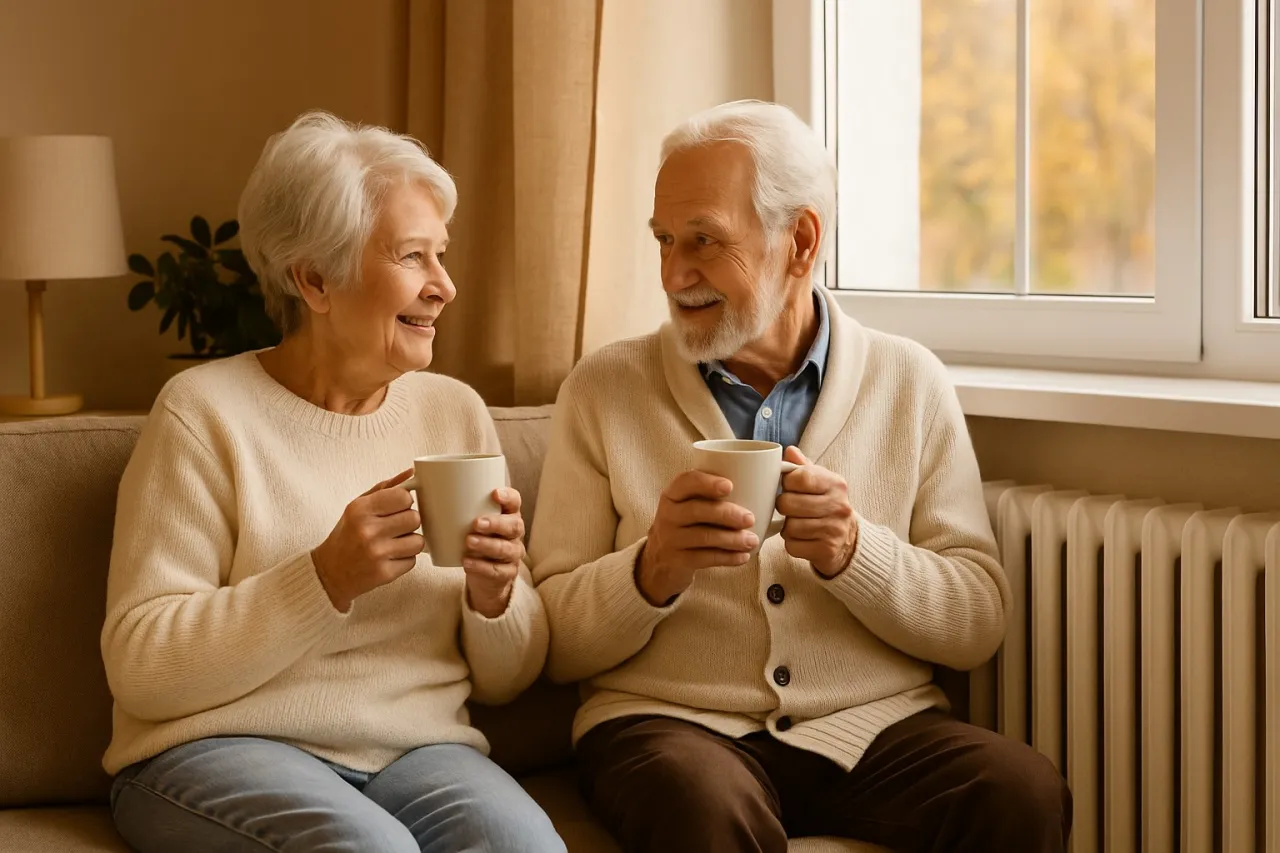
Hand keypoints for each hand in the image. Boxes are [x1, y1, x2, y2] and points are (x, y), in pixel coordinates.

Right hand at [312, 469, 423, 611]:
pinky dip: (404, 559)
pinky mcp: (384, 573)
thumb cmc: (347, 534)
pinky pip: (412, 561)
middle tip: (395, 527)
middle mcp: (367, 531)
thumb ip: (386, 488)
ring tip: (393, 543)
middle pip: (414, 518)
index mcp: (360, 509)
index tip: (397, 508)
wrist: (329, 572)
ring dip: (410, 542)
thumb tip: (413, 472)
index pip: (404, 497)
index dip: (405, 502)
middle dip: (408, 522)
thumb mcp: (359, 506)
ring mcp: (376, 554)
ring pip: (418, 541)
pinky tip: (389, 558)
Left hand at [462, 487, 525, 617]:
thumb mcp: (467, 521)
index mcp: (507, 514)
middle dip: (496, 523)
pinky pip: (497, 570)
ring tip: (468, 542)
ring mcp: (512, 554)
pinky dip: (481, 566)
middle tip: (475, 523)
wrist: (482, 573)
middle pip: (514, 525)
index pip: (515, 501)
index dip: (508, 497)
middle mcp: (514, 533)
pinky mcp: (506, 573)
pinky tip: (467, 562)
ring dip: (487, 544)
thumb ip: (455, 505)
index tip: (494, 494)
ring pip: (505, 548)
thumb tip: (419, 482)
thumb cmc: (473, 537)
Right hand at [636, 470, 758, 605]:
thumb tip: (757, 487)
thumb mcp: (688, 506)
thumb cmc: (686, 526)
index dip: (707, 482)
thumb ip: (710, 496)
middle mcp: (668, 515)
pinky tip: (743, 557)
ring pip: (703, 537)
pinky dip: (727, 557)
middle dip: (726, 514)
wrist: (660, 560)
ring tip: (752, 540)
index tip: (729, 486)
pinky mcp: (677, 561)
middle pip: (697, 510)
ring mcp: (670, 539)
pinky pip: (705, 558)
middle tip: (750, 518)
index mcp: (672, 495)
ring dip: (732, 539)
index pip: (686, 481)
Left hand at [776, 447, 858, 577]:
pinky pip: (792, 546)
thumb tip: (790, 451)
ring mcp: (834, 530)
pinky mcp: (827, 550)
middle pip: (788, 503)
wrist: (848, 540)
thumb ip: (803, 467)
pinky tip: (801, 539)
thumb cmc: (826, 505)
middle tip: (790, 508)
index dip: (787, 482)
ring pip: (789, 527)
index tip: (789, 487)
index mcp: (836, 484)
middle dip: (783, 507)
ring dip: (787, 527)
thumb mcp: (820, 482)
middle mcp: (839, 506)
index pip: (799, 477)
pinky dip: (792, 544)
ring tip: (797, 523)